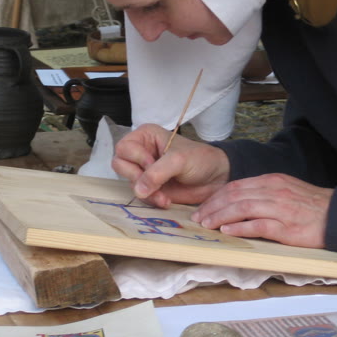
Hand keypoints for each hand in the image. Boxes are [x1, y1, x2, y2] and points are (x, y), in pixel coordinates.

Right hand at [112, 123, 230, 207]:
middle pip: (120, 165)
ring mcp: (145, 171)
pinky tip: (166, 200)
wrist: (216, 178)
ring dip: (146, 192)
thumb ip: (157, 173)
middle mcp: (141, 152)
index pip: (124, 148)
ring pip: (130, 183)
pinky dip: (151, 200)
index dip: (136, 159)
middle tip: (154, 183)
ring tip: (164, 196)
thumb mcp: (178, 160)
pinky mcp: (151, 187)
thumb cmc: (199, 159)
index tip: (153, 165)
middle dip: (137, 177)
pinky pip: (140, 195)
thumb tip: (138, 190)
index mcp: (145, 136)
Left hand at [192, 173, 331, 247]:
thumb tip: (239, 201)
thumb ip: (264, 193)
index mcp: (272, 181)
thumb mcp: (287, 191)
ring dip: (220, 216)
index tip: (203, 207)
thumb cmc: (312, 207)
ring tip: (206, 225)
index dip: (216, 196)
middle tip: (198, 218)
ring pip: (242, 208)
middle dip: (212, 206)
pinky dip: (240, 228)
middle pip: (235, 195)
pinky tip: (227, 232)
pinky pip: (258, 225)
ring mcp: (280, 209)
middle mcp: (274, 191)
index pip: (236, 186)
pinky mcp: (287, 228)